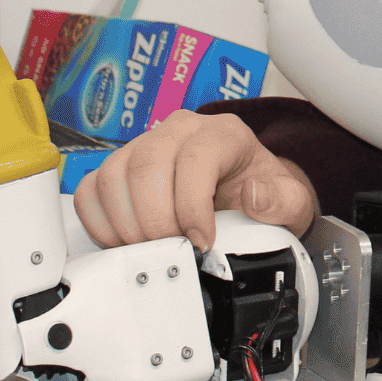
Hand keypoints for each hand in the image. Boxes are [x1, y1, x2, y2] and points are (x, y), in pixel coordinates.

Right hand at [73, 110, 316, 249]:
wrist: (244, 194)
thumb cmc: (262, 194)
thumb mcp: (290, 201)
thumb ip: (283, 200)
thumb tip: (253, 194)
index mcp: (223, 133)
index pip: (196, 158)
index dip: (192, 206)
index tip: (201, 241)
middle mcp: (179, 131)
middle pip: (147, 165)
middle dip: (155, 219)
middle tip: (172, 249)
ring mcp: (143, 145)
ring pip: (113, 177)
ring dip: (126, 224)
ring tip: (153, 248)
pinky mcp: (118, 168)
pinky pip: (91, 190)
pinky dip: (101, 223)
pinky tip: (126, 241)